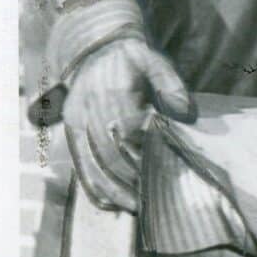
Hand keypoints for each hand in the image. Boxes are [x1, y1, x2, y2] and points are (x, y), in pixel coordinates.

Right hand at [62, 34, 193, 211]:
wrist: (95, 50)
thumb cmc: (131, 60)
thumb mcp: (154, 61)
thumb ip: (171, 85)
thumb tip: (184, 113)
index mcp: (111, 92)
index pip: (128, 131)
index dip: (143, 154)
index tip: (162, 172)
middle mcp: (88, 110)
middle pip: (107, 153)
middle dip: (130, 179)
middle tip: (153, 197)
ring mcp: (76, 122)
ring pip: (91, 163)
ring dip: (112, 189)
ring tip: (135, 206)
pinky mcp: (71, 132)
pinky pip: (79, 163)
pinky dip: (92, 186)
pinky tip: (109, 203)